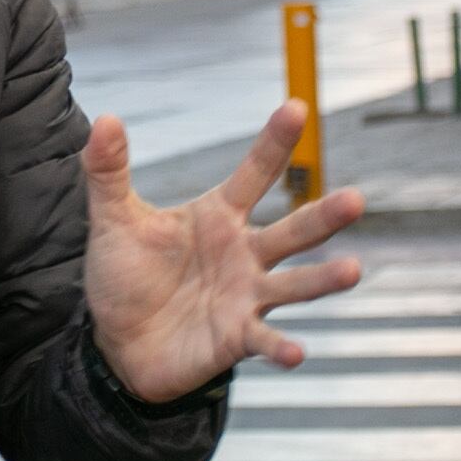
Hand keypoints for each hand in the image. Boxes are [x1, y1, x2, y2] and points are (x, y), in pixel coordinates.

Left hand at [82, 99, 365, 404]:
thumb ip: (108, 171)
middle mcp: (244, 253)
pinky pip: (265, 341)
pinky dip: (281, 347)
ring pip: (294, 285)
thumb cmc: (124, 275)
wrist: (117, 343)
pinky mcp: (238, 338)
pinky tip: (296, 353)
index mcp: (219, 216)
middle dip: (324, 216)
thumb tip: (105, 119)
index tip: (296, 107)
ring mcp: (247, 296)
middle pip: (292, 230)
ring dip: (323, 280)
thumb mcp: (113, 221)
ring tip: (353, 270)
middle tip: (356, 199)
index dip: (273, 142)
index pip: (254, 173)